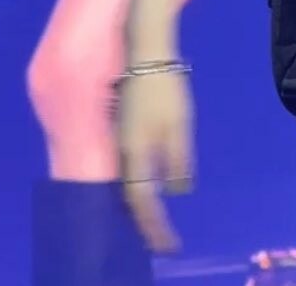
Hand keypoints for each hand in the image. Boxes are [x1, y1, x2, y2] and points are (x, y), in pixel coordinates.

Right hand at [117, 70, 194, 253]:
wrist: (142, 49)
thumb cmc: (164, 86)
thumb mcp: (178, 123)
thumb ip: (177, 159)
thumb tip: (178, 191)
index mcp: (134, 153)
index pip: (142, 202)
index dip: (154, 226)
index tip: (168, 246)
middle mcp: (119, 151)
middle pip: (126, 198)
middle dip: (141, 223)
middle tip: (158, 240)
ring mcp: (116, 139)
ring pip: (121, 183)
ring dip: (136, 205)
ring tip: (151, 222)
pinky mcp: (118, 129)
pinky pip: (122, 168)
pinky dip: (132, 185)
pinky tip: (143, 188)